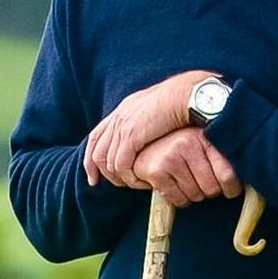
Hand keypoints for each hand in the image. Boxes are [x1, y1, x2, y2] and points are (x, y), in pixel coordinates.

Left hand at [83, 69, 217, 186]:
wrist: (187, 95)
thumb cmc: (182, 101)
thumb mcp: (157, 108)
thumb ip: (147, 120)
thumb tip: (148, 134)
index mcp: (123, 110)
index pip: (96, 137)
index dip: (90, 157)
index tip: (93, 174)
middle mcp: (118, 118)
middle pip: (96, 151)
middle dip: (97, 170)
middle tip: (99, 183)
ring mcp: (122, 127)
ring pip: (108, 161)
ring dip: (117, 176)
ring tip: (130, 183)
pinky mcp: (131, 137)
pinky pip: (121, 164)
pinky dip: (128, 176)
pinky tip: (138, 181)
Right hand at [121, 127, 239, 206]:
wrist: (146, 143)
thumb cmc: (182, 147)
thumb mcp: (204, 143)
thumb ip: (223, 156)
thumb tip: (248, 178)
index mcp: (205, 138)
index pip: (227, 174)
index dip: (232, 188)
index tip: (230, 190)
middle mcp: (187, 145)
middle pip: (212, 188)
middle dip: (210, 191)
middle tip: (205, 184)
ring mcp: (170, 159)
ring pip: (195, 195)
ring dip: (195, 195)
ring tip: (190, 183)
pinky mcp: (156, 172)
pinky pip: (178, 199)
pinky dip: (181, 200)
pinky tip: (178, 188)